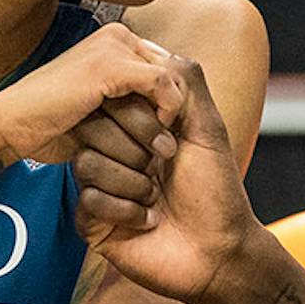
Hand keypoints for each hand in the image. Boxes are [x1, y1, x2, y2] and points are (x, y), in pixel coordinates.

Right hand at [0, 24, 185, 167]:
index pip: (170, 69)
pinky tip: (157, 137)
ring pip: (170, 80)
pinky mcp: (108, 64)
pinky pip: (162, 82)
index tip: (168, 136)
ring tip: (160, 148)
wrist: (12, 125)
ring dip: (169, 117)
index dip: (174, 104)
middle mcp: (118, 36)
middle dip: (175, 111)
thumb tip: (178, 108)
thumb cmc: (54, 122)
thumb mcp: (104, 109)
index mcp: (117, 41)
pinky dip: (167, 110)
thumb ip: (134, 100)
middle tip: (167, 145)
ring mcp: (112, 46)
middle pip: (174, 73)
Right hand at [75, 56, 254, 302]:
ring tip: (156, 198)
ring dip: (133, 183)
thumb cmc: (217, 190)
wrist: (218, 252)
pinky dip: (124, 210)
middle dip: (137, 150)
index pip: (111, 99)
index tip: (170, 134)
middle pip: (92, 128)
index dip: (138, 114)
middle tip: (164, 168)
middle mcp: (115, 153)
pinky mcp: (92, 221)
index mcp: (138, 129)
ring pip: (86, 163)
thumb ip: (184, 81)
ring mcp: (101, 186)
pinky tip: (147, 221)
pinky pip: (87, 200)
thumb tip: (149, 51)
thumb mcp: (207, 127)